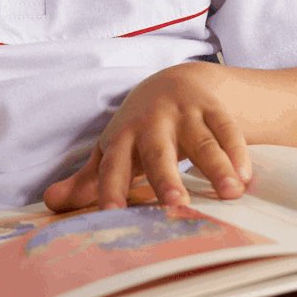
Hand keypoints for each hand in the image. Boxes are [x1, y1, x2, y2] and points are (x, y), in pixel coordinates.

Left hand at [43, 61, 250, 211]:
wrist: (177, 81)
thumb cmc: (139, 129)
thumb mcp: (114, 150)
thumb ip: (87, 180)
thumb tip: (49, 204)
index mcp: (122, 138)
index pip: (114, 167)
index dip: (111, 189)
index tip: (113, 215)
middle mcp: (152, 124)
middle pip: (158, 152)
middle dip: (166, 177)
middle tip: (177, 205)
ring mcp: (185, 114)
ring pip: (202, 141)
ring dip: (216, 166)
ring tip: (231, 194)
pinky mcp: (214, 108)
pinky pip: (228, 129)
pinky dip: (239, 152)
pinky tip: (247, 178)